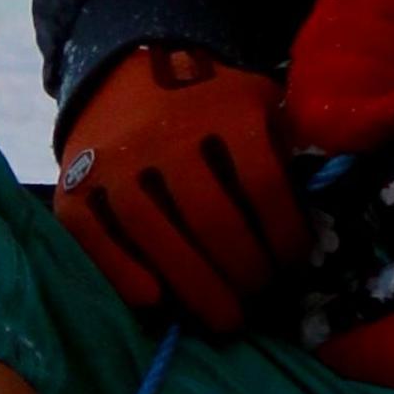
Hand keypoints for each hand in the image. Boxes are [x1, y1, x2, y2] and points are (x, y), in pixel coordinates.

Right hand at [54, 46, 307, 329]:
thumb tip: (321, 207)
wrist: (122, 75)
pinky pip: (99, 242)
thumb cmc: (207, 104)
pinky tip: (157, 302)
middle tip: (260, 299)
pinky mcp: (72, 189)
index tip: (295, 263)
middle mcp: (165, 132)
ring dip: (198, 288)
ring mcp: (113, 161)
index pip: (263, 185)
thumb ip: (287, 143)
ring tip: (225, 318)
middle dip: (245, 272)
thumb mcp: (256, 102)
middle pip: (212, 219)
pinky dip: (126, 276)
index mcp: (222, 109)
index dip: (285, 235)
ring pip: (157, 236)